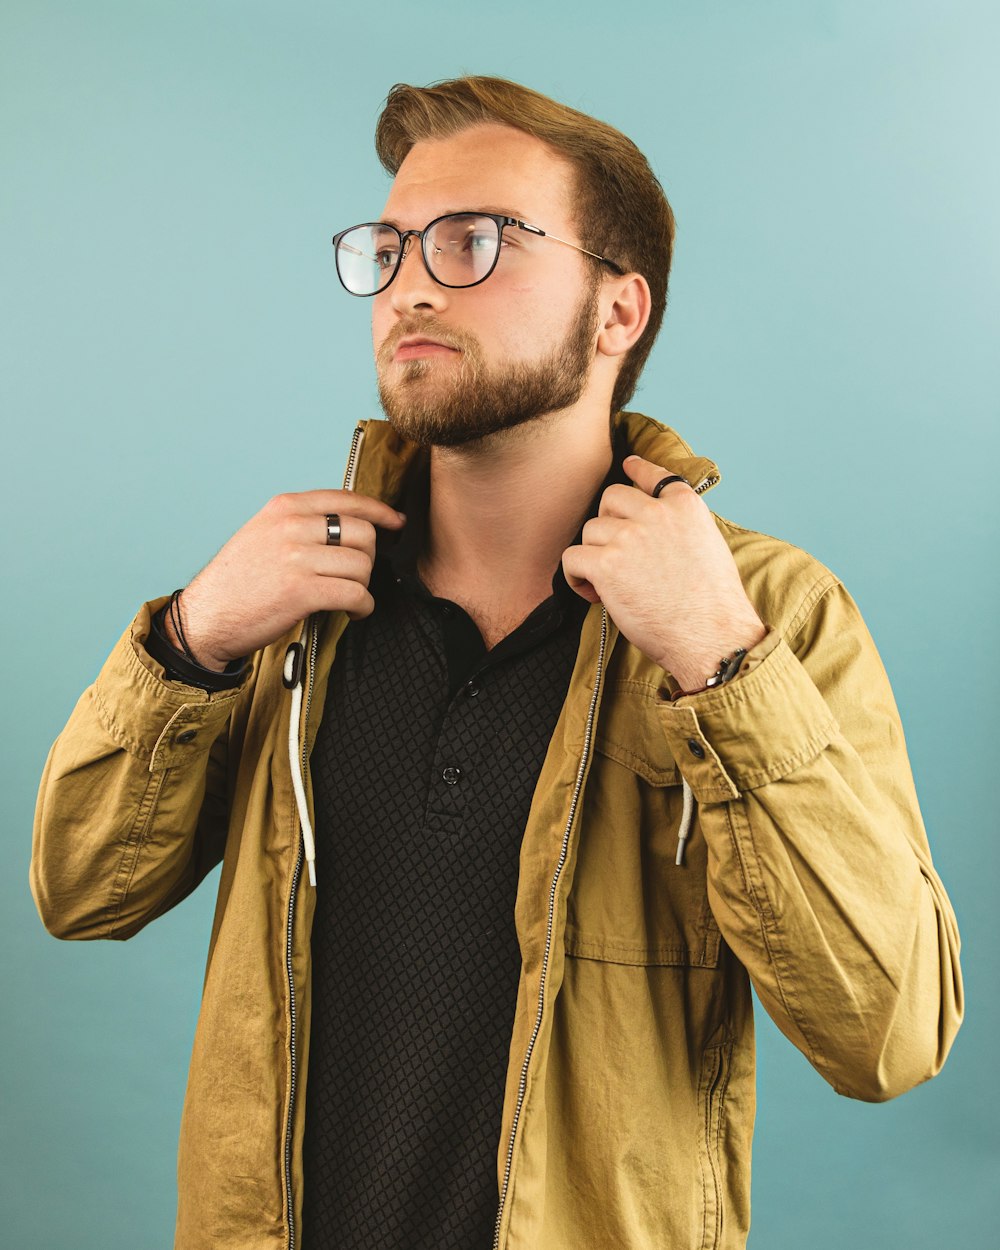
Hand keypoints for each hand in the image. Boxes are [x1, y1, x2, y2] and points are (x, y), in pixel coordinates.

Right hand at [164, 490, 405, 670]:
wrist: (206, 617)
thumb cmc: (238, 581)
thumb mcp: (263, 533)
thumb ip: (299, 523)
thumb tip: (347, 525)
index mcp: (284, 507)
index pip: (346, 499)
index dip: (379, 511)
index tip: (396, 522)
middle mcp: (291, 526)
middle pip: (363, 533)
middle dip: (368, 558)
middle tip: (355, 576)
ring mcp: (297, 558)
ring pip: (362, 565)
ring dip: (364, 586)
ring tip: (350, 598)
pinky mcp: (302, 591)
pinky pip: (355, 593)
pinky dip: (363, 606)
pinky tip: (353, 611)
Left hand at [561, 455, 765, 689]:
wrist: (712, 637)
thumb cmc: (713, 605)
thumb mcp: (709, 547)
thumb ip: (681, 526)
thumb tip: (655, 526)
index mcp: (685, 506)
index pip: (653, 474)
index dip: (636, 470)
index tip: (628, 465)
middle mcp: (657, 514)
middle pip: (611, 498)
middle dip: (608, 522)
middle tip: (616, 553)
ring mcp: (630, 537)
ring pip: (590, 529)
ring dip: (594, 554)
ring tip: (610, 584)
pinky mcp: (607, 564)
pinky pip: (572, 557)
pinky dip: (576, 576)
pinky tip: (594, 594)